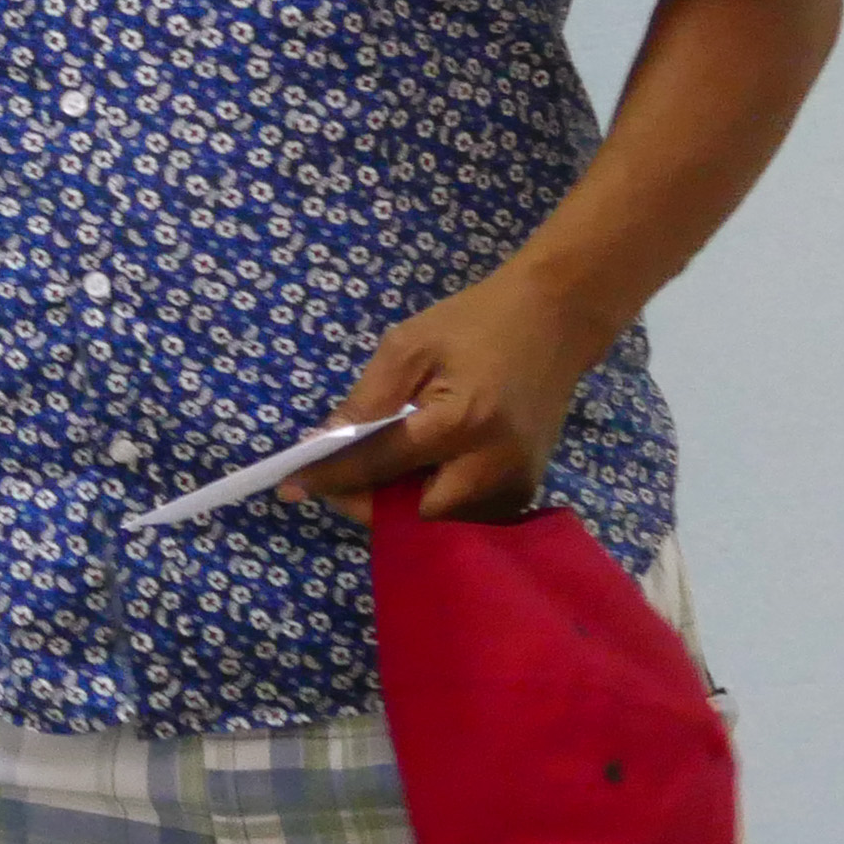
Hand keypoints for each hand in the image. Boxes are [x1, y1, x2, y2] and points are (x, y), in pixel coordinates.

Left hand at [284, 270, 609, 522]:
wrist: (554, 320)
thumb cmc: (474, 324)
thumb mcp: (407, 346)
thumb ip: (366, 401)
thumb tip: (324, 445)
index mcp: (461, 422)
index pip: (382, 464)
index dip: (332, 476)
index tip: (289, 485)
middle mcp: (494, 465)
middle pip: (416, 514)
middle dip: (370, 502)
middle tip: (339, 477)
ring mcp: (517, 483)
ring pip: (442, 523)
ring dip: (401, 506)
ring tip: (375, 470)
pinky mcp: (527, 487)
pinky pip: (467, 514)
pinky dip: (432, 501)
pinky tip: (415, 472)